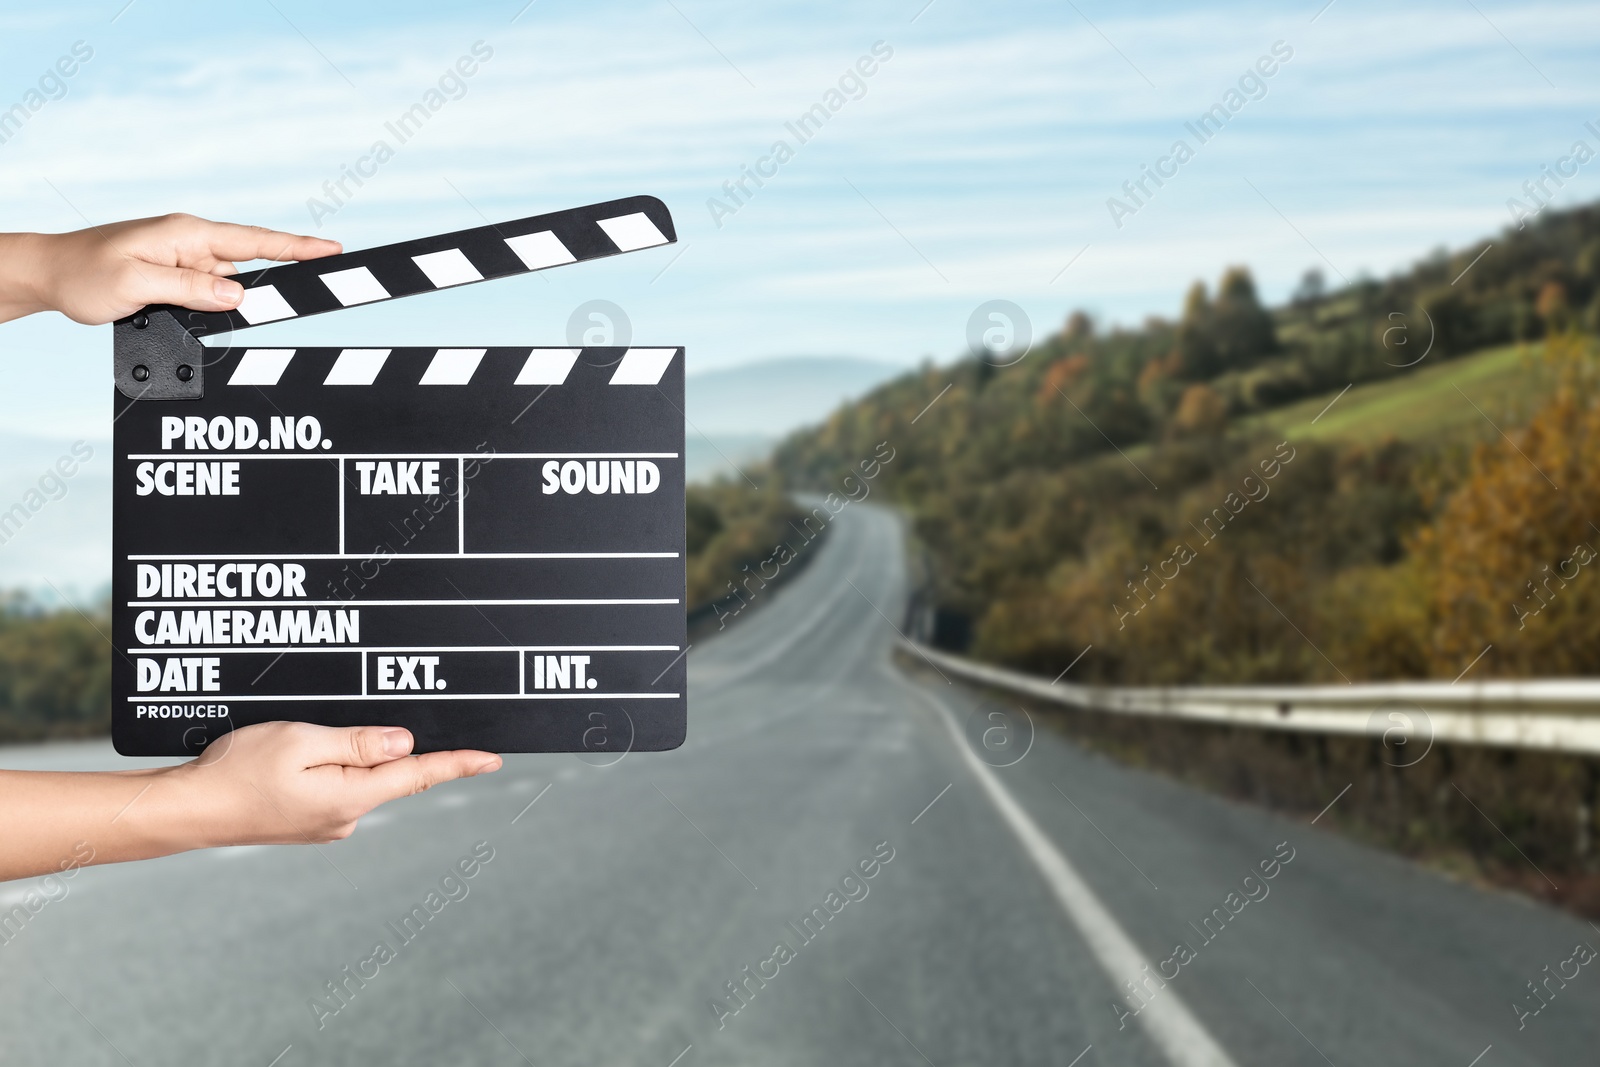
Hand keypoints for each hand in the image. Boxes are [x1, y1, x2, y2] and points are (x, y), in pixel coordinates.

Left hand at [0, 213, 340, 324]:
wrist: (47, 274)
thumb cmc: (83, 272)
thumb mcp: (136, 283)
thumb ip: (190, 288)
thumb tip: (239, 294)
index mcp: (187, 233)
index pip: (256, 241)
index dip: (298, 248)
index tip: (334, 250)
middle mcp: (192, 243)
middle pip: (247, 269)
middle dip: (252, 294)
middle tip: (238, 304)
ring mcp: (185, 261)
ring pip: (226, 288)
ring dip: (212, 308)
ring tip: (159, 309)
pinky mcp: (177, 278)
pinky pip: (206, 295)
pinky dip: (201, 310)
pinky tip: (166, 312)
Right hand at [168, 722, 501, 846]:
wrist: (188, 810)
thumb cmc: (237, 770)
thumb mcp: (302, 742)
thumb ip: (358, 743)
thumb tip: (405, 744)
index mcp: (350, 797)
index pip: (418, 774)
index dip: (458, 763)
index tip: (494, 758)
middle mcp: (345, 817)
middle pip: (389, 772)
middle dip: (389, 744)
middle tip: (370, 718)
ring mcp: (326, 824)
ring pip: (358, 778)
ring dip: (352, 754)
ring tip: (307, 737)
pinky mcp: (307, 822)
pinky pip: (336, 786)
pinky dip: (333, 766)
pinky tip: (302, 753)